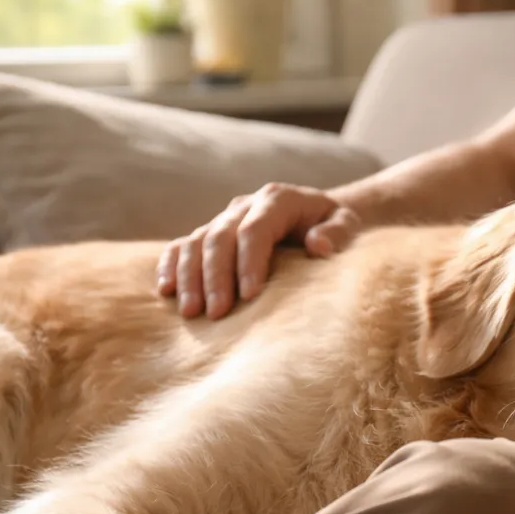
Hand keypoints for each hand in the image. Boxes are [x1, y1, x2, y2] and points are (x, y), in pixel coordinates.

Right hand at [157, 183, 362, 318]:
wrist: (317, 215)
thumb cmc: (334, 226)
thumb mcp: (348, 225)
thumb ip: (338, 233)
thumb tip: (318, 246)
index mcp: (278, 199)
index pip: (255, 229)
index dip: (249, 262)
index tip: (249, 297)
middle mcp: (245, 205)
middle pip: (220, 237)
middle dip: (215, 277)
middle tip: (215, 314)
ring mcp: (224, 218)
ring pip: (196, 242)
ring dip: (190, 277)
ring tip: (191, 313)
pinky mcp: (210, 232)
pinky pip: (182, 245)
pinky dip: (170, 266)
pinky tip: (166, 291)